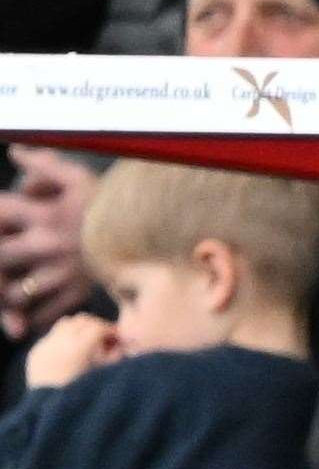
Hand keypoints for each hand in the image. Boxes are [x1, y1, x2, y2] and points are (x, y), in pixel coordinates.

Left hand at [1, 148, 99, 340]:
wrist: (153, 230)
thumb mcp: (80, 177)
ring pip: (15, 293)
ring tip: (9, 288)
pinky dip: (31, 316)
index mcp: (45, 214)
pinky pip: (44, 313)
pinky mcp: (78, 292)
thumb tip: (16, 153)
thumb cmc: (111, 203)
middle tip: (3, 260)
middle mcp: (49, 244)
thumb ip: (44, 165)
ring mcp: (62, 271)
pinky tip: (28, 309)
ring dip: (7, 293)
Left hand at [24, 313, 118, 388]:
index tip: (120, 339)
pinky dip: (64, 339)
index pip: (98, 327)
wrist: (48, 414)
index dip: (112, 330)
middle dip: (97, 326)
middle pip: (82, 320)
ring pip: (66, 324)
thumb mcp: (105, 375)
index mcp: (78, 349)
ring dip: (80, 328)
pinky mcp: (34, 353)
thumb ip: (116, 356)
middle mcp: (59, 343)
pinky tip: (70, 353)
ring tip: (88, 343)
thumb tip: (122, 343)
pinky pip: (52, 336)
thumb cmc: (82, 396)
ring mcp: (44, 347)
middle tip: (106, 338)